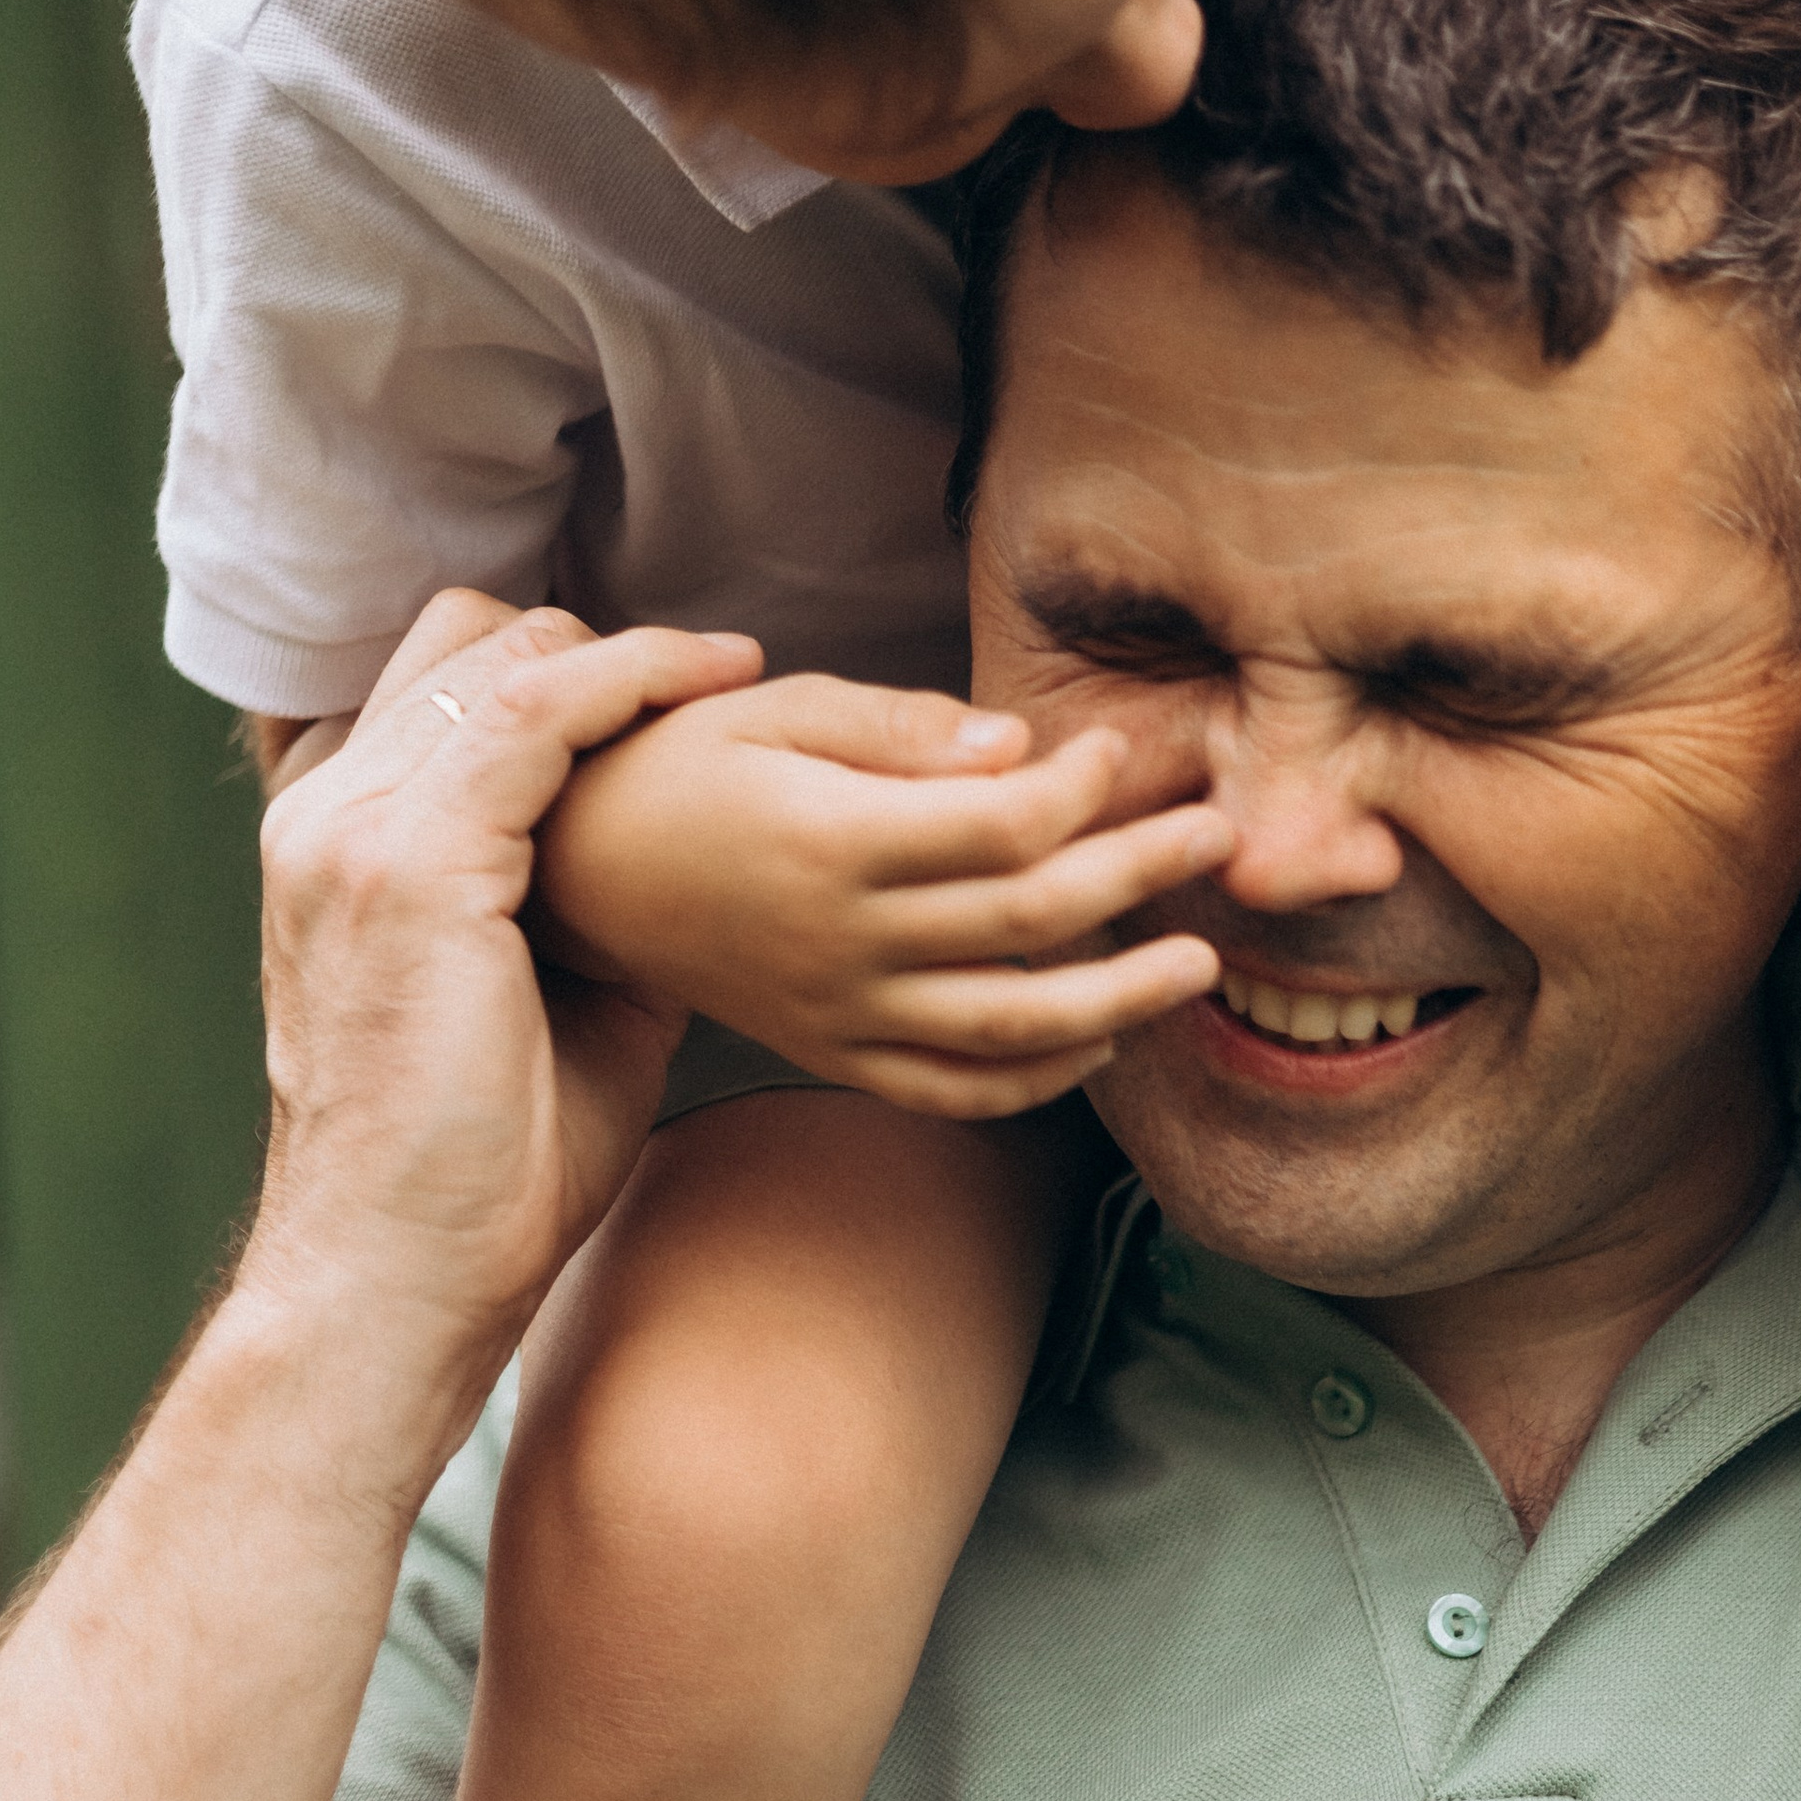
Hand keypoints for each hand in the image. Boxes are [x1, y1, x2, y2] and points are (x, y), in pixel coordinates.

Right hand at [244, 593, 763, 1404]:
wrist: (402, 1273)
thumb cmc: (479, 1169)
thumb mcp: (537, 1001)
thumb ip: (584, 913)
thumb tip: (689, 873)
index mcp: (333, 844)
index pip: (429, 683)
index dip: (549, 664)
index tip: (669, 684)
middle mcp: (323, 816)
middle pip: (456, 639)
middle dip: (587, 642)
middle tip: (710, 675)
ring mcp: (353, 831)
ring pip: (496, 651)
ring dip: (625, 652)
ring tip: (731, 669)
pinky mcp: (410, 860)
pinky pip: (536, 708)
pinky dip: (635, 680)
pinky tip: (717, 680)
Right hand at [533, 674, 1234, 1116]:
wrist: (580, 871)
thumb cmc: (683, 765)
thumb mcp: (775, 712)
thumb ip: (900, 728)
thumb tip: (1021, 746)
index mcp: (832, 840)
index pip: (998, 828)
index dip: (1079, 791)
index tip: (1119, 752)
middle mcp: (842, 939)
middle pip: (1026, 922)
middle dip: (1138, 877)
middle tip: (1220, 839)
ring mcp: (839, 1011)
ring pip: (1006, 1027)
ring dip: (1118, 1000)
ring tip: (1198, 968)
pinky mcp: (831, 1053)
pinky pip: (949, 1089)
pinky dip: (1032, 1081)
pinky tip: (1099, 1044)